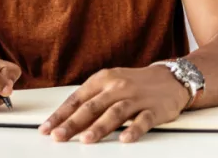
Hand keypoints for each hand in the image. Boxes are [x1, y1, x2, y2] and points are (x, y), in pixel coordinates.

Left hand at [38, 66, 189, 143]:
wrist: (170, 78)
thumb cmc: (134, 83)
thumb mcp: (109, 84)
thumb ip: (91, 99)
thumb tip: (66, 119)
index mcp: (102, 80)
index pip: (77, 99)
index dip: (61, 114)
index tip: (47, 128)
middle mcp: (117, 87)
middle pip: (92, 107)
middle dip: (73, 123)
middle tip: (59, 136)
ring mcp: (136, 98)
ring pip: (115, 112)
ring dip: (99, 127)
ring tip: (86, 140)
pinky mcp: (154, 109)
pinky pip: (143, 120)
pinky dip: (134, 130)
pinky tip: (125, 139)